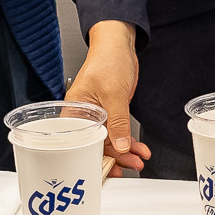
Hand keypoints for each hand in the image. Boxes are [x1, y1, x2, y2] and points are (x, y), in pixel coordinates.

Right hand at [66, 21, 149, 177]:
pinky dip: (129, 141)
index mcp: (74, 112)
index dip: (94, 158)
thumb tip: (122, 145)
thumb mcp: (113, 93)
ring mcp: (98, 115)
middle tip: (131, 166)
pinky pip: (118, 132)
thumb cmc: (107, 60)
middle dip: (116, 157)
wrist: (120, 44)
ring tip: (139, 159)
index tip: (108, 170)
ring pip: (109, 141)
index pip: (81, 143)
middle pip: (96, 145)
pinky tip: (138, 148)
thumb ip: (119, 121)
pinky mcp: (111, 113)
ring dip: (126, 151)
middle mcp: (84, 116)